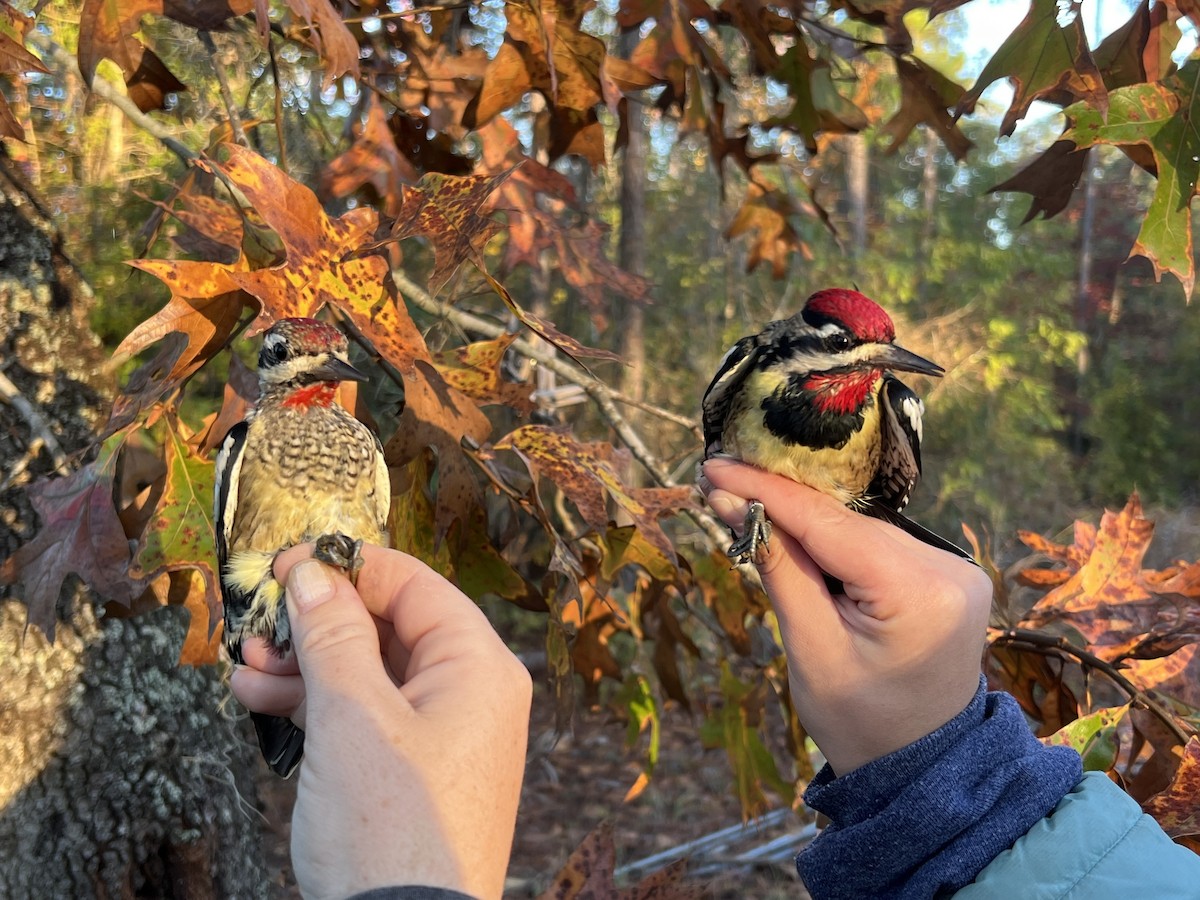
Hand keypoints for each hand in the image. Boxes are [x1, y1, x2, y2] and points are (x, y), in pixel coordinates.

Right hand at [230, 544, 531, 899]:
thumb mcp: (352, 718)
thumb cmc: (390, 827)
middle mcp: (471, 693)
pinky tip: (261, 697)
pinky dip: (318, 704)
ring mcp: (443, 734)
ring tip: (245, 665)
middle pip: (388, 627)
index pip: (414, 585)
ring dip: (306, 663)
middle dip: (317, 622)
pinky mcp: (413, 770)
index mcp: (479, 667)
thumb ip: (333, 636)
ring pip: (369, 672)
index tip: (286, 563)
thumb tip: (314, 574)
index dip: (347, 567)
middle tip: (257, 620)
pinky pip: (366, 715)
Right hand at [701, 458, 990, 775]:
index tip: (715, 466)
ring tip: (747, 510)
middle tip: (719, 483)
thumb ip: (779, 570)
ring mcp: (955, 569)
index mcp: (920, 592)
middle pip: (846, 523)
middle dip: (781, 505)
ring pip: (860, 529)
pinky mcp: (948, 574)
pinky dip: (835, 543)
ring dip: (806, 524)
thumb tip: (734, 502)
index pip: (829, 524)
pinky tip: (796, 540)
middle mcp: (950, 569)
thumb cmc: (858, 721)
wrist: (920, 767)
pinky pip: (879, 544)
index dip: (767, 491)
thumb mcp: (810, 649)